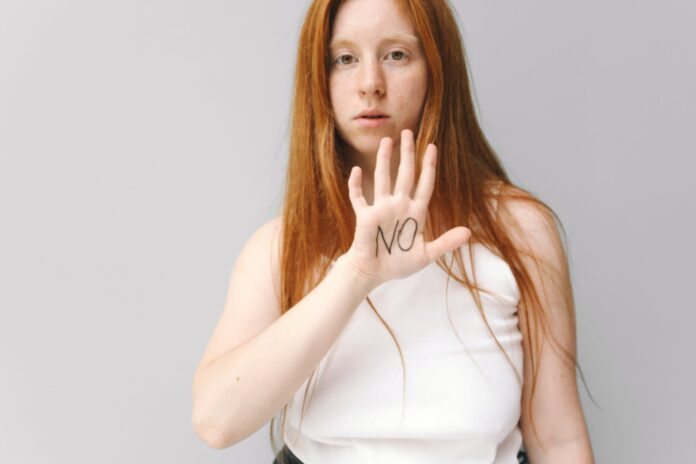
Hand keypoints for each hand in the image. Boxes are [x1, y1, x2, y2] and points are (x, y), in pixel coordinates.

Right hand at [342, 129, 471, 287]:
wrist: (374, 273)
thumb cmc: (398, 264)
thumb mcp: (426, 255)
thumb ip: (446, 242)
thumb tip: (469, 232)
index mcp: (415, 212)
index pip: (424, 183)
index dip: (428, 166)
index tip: (432, 147)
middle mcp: (399, 205)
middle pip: (404, 173)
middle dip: (407, 153)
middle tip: (408, 132)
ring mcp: (381, 209)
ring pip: (383, 178)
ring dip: (384, 159)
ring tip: (387, 141)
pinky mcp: (365, 216)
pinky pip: (359, 197)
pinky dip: (356, 185)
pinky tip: (357, 171)